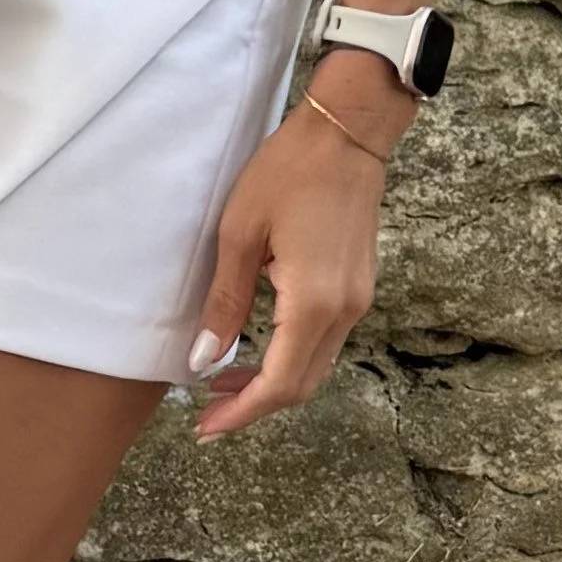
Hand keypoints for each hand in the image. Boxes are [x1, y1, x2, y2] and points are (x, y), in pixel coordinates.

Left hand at [187, 62, 412, 441]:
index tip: (206, 428)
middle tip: (207, 414)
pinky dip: (291, 358)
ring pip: (315, 367)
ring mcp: (356, 301)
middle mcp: (344, 311)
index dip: (242, 412)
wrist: (346, 133)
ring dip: (272, 383)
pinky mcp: (357, 287)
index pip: (279, 383)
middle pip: (302, 386)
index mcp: (313, 302)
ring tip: (224, 384)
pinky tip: (258, 349)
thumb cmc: (288, 172)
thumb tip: (204, 361)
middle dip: (254, 406)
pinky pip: (324, 342)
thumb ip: (224, 303)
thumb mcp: (240, 235)